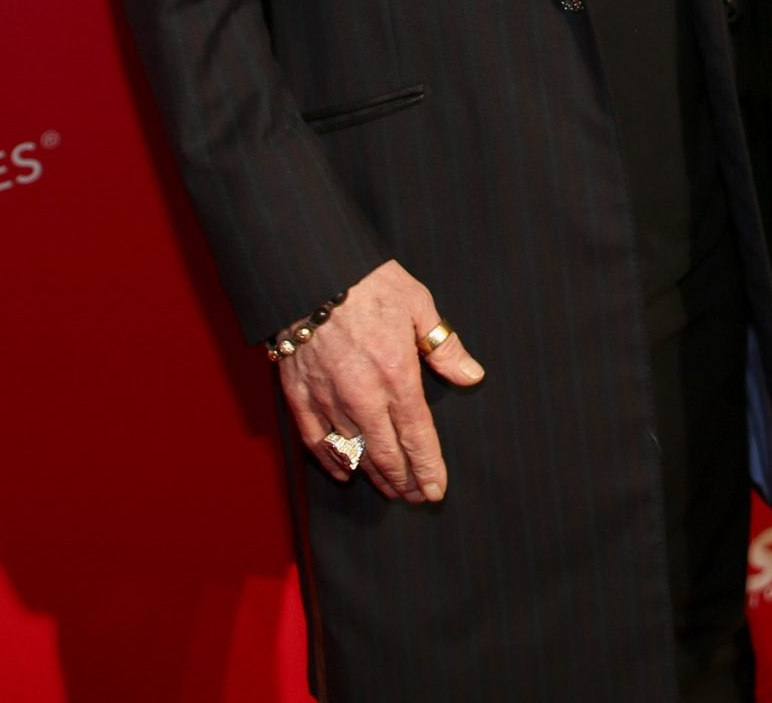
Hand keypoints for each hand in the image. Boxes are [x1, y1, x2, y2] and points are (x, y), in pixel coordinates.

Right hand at [277, 259, 485, 500]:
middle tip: (418, 498)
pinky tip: (346, 472)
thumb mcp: (419, 305)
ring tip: (391, 490)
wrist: (310, 272)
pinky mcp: (299, 396)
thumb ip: (444, 348)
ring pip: (355, 453)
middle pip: (387, 454)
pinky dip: (332, 461)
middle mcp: (363, 396)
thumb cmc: (369, 284)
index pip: (417, 436)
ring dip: (375, 476)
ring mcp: (328, 399)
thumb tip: (471, 376)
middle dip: (406, 481)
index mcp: (396, 375)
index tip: (436, 490)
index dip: (428, 468)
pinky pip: (316, 441)